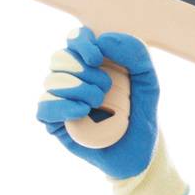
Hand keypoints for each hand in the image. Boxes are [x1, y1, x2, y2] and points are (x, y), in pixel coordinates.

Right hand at [36, 26, 188, 194]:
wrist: (137, 156)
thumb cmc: (141, 118)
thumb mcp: (149, 85)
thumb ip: (136, 56)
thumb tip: (104, 40)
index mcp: (92, 64)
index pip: (75, 38)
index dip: (81, 43)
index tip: (97, 58)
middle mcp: (73, 79)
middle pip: (60, 57)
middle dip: (82, 70)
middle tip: (104, 89)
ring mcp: (61, 100)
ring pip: (52, 81)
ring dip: (76, 89)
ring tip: (97, 103)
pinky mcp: (54, 123)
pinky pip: (44, 107)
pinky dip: (62, 106)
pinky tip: (82, 112)